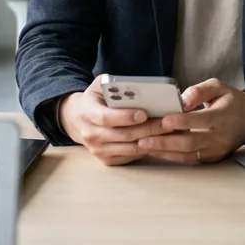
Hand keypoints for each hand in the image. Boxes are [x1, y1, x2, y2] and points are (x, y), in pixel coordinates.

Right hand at [58, 75, 174, 165]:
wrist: (77, 120)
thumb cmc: (95, 99)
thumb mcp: (99, 86)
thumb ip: (114, 84)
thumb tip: (137, 86)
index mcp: (87, 113)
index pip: (106, 118)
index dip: (125, 117)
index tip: (144, 113)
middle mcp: (90, 135)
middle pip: (122, 135)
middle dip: (147, 129)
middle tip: (167, 122)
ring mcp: (98, 150)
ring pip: (129, 148)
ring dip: (151, 141)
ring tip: (168, 132)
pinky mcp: (106, 160)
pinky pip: (129, 156)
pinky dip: (146, 149)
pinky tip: (158, 141)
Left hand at [135, 78, 244, 163]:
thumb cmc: (231, 100)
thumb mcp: (219, 87)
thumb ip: (200, 90)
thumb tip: (182, 100)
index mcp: (223, 116)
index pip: (202, 121)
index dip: (182, 122)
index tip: (163, 120)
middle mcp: (220, 137)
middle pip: (191, 142)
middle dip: (165, 142)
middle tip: (142, 140)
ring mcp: (216, 150)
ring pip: (188, 154)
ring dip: (164, 152)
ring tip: (143, 147)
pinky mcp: (212, 158)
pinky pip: (190, 160)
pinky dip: (172, 157)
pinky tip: (155, 152)